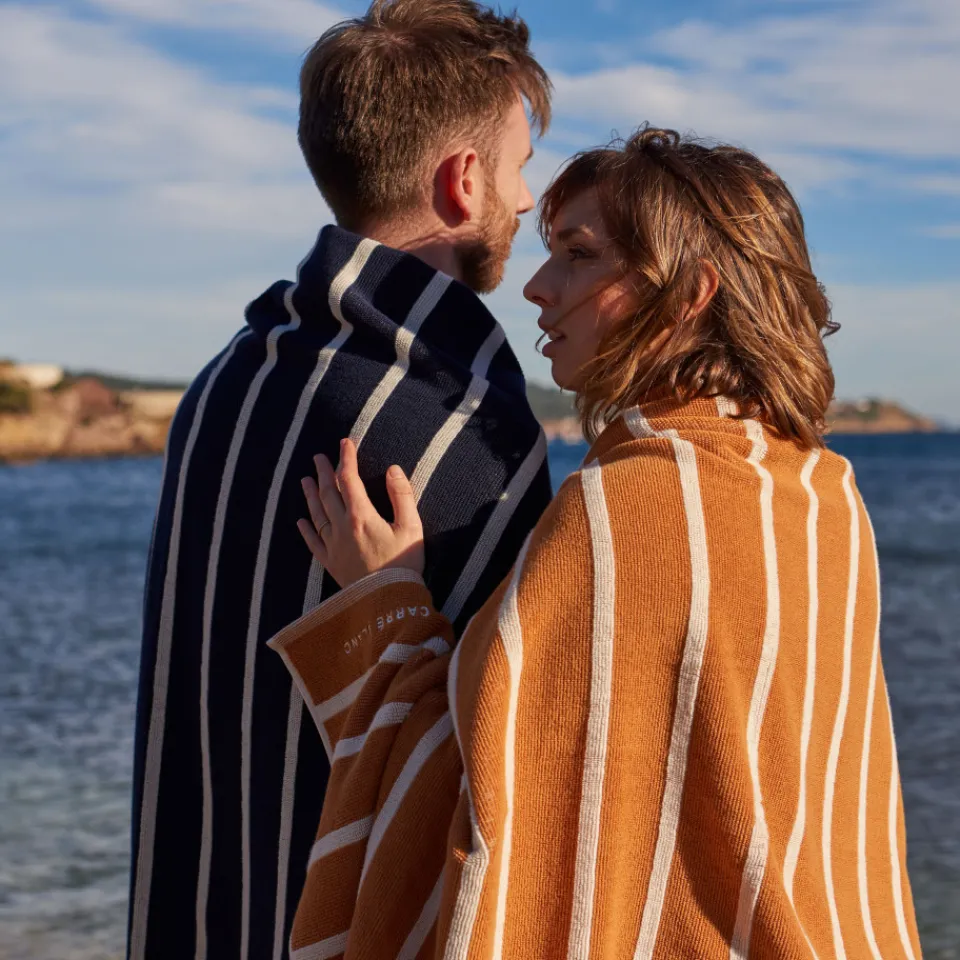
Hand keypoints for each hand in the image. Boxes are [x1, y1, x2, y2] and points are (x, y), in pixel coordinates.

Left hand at [298, 438, 424, 588]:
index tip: (345, 442)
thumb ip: (402, 495)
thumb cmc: (405, 564)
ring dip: (310, 495)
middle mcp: (342, 527)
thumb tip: (393, 469)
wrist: (389, 602)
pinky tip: (301, 521)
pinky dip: (306, 530)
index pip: (349, 479)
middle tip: (318, 457)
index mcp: (361, 516)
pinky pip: (313, 543)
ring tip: (305, 480)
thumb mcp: (412, 527)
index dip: (346, 458)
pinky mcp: (331, 564)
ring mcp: (333, 546)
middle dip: (324, 472)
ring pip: (317, 514)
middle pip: (328, 493)